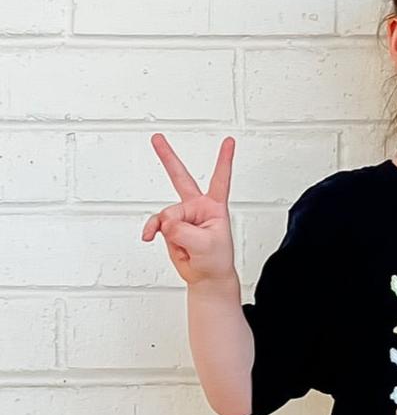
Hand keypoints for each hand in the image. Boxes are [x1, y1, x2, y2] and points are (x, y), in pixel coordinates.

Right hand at [141, 134, 237, 286]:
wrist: (207, 276)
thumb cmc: (216, 260)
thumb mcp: (206, 245)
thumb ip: (184, 231)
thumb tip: (165, 223)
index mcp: (215, 207)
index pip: (220, 179)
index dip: (224, 160)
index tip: (229, 141)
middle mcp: (198, 207)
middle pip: (180, 178)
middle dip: (168, 158)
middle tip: (157, 138)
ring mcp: (182, 216)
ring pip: (167, 214)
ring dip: (169, 229)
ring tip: (182, 244)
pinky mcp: (170, 226)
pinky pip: (156, 223)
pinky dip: (152, 229)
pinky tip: (149, 236)